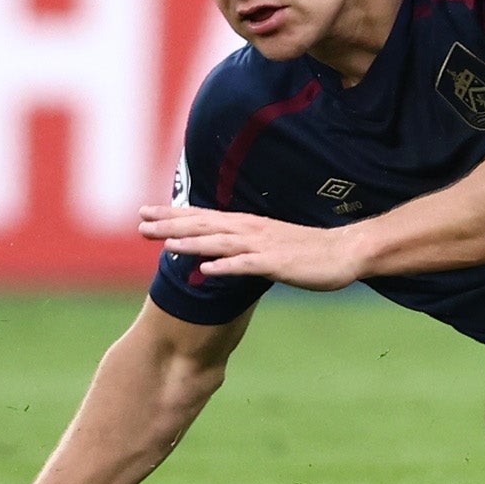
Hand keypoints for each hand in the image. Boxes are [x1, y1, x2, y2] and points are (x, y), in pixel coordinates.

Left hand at [139, 203, 366, 289]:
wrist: (345, 252)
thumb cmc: (307, 251)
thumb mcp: (269, 245)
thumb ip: (243, 247)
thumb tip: (218, 254)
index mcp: (247, 225)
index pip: (202, 217)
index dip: (172, 215)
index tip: (144, 213)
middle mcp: (249, 230)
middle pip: (203, 226)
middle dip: (170, 224)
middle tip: (139, 222)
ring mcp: (261, 246)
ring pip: (218, 242)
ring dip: (189, 241)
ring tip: (162, 242)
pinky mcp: (275, 263)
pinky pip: (246, 266)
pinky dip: (225, 266)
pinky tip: (205, 270)